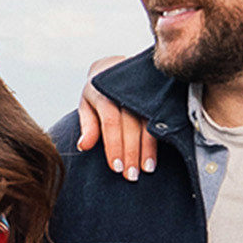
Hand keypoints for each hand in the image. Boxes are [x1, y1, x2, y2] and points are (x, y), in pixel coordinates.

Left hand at [73, 56, 154, 179]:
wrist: (116, 66)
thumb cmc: (98, 92)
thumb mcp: (87, 103)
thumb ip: (87, 125)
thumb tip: (83, 146)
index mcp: (104, 92)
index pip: (111, 122)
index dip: (114, 145)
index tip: (115, 167)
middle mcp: (125, 92)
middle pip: (130, 126)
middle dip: (131, 153)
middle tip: (131, 176)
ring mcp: (143, 93)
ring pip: (147, 123)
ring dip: (148, 149)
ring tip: (147, 170)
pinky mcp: (156, 96)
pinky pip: (159, 119)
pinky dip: (158, 139)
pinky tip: (158, 155)